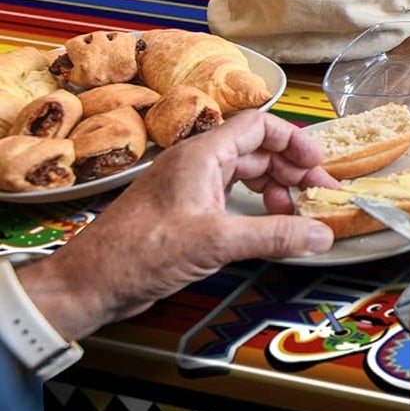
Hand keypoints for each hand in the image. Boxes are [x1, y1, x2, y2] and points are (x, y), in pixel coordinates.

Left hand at [18, 112, 336, 342]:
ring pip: (246, 176)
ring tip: (296, 215)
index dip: (293, 140)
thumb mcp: (215, 242)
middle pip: (257, 152)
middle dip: (292, 171)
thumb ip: (273, 236)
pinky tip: (268, 227)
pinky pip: (232, 199)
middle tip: (318, 194)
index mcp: (200, 156)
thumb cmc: (135, 253)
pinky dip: (257, 209)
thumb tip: (319, 234)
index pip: (258, 126)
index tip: (318, 162)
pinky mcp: (186, 214)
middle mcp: (195, 166)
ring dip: (276, 191)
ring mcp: (189, 189)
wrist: (89, 284)